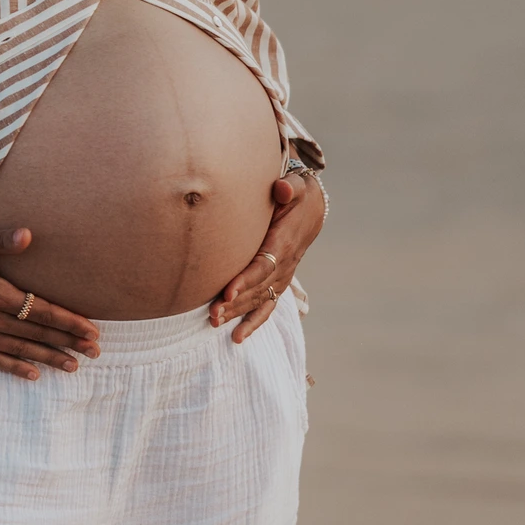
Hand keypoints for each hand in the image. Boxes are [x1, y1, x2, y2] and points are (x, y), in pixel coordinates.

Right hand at [0, 222, 100, 379]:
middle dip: (67, 343)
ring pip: (18, 350)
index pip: (40, 310)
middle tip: (96, 353)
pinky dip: (13, 368)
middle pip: (35, 334)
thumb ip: (0, 239)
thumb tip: (30, 236)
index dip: (69, 322)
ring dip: (48, 358)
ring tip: (73, 367)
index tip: (92, 331)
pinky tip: (32, 375)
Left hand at [210, 172, 324, 342]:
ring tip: (213, 323)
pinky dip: (253, 322)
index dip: (246, 280)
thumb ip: (289, 187)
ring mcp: (282, 276)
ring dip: (237, 314)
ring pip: (259, 300)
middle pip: (258, 289)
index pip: (263, 266)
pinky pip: (266, 306)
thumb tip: (281, 188)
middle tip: (212, 314)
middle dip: (235, 303)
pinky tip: (237, 337)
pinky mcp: (277, 282)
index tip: (227, 291)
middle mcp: (284, 265)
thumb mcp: (296, 186)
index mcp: (284, 243)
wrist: (313, 209)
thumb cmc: (297, 195)